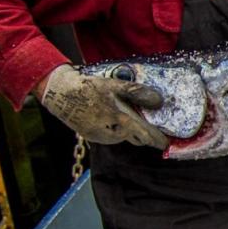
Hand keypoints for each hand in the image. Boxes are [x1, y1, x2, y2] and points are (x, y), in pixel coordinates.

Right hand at [40, 64, 167, 147]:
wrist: (61, 94)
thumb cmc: (90, 88)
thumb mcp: (115, 86)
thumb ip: (138, 93)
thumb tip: (159, 101)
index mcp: (121, 122)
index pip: (146, 137)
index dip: (158, 140)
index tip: (166, 143)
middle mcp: (112, 134)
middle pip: (136, 139)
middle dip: (145, 135)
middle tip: (152, 126)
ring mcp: (101, 138)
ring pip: (124, 138)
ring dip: (130, 131)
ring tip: (130, 117)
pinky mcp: (93, 138)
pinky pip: (111, 137)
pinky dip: (117, 131)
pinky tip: (113, 118)